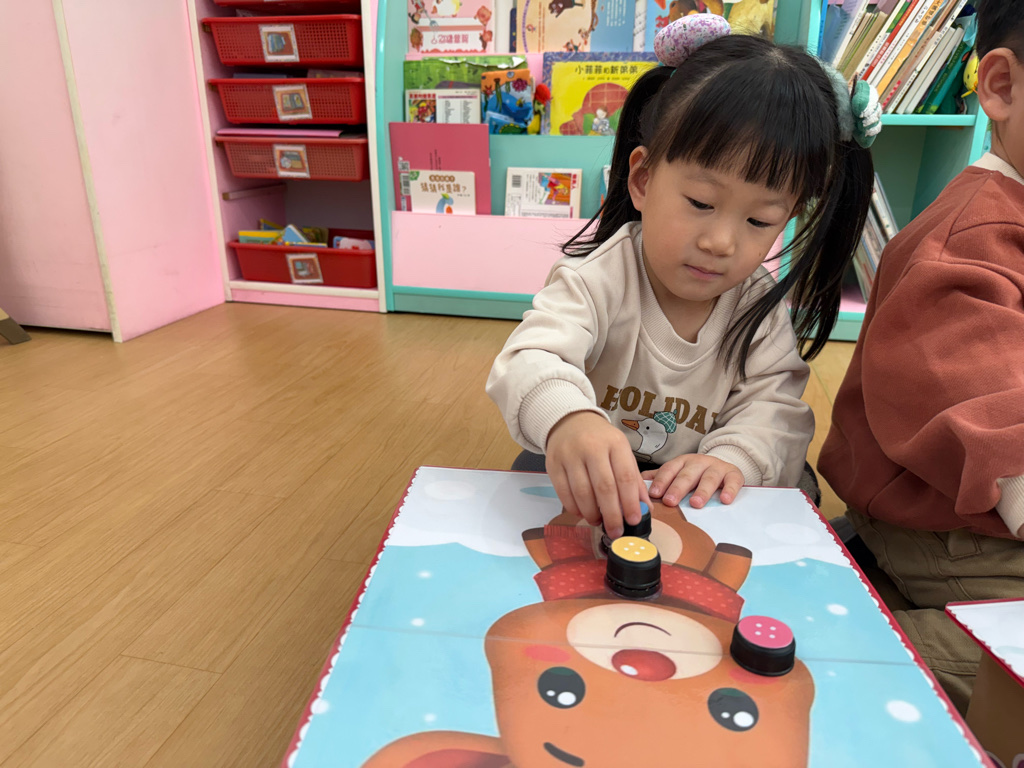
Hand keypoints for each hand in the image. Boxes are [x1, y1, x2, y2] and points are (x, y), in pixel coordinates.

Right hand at [545, 411, 650, 538]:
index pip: (625, 477)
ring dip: (592, 513)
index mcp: (614, 443)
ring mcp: (570, 455)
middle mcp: (592, 447)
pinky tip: (583, 513)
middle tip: (616, 531)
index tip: (634, 521)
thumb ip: (633, 480)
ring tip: (598, 521)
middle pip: (604, 487)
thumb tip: (644, 510)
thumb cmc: (600, 441)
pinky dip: (574, 508)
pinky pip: (564, 493)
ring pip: (582, 492)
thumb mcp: (621, 452)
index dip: (630, 502)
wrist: (569, 422)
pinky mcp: (553, 464)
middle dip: (612, 514)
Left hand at [642, 454, 743, 508]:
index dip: (662, 481)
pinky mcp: (733, 474)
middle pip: (687, 474)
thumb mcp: (678, 472)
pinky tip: (724, 500)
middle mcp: (699, 462)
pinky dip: (730, 490)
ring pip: (709, 478)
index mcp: (682, 462)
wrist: (723, 464)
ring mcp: (717, 467)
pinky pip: (733, 481)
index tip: (654, 494)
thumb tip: (636, 484)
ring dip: (702, 491)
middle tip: (670, 501)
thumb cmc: (695, 473)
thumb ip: (660, 477)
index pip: (669, 470)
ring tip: (696, 503)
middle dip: (678, 488)